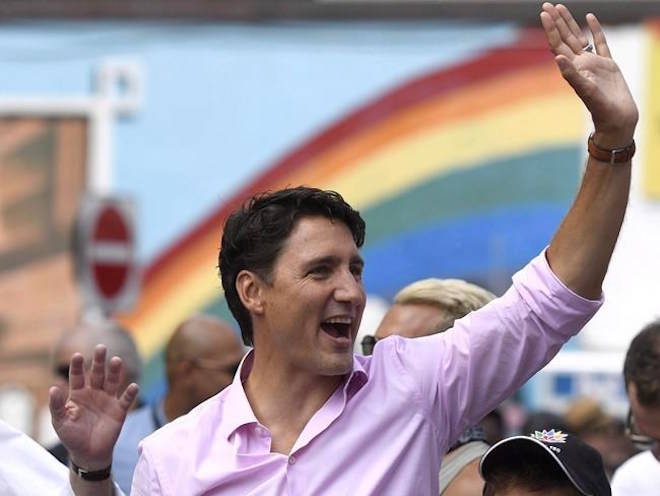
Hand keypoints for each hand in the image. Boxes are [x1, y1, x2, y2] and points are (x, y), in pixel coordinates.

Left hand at [49, 344, 138, 470]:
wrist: (88, 454)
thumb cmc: (72, 436)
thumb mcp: (60, 421)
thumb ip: (57, 405)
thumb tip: (53, 388)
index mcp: (78, 394)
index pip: (78, 376)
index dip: (78, 366)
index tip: (77, 355)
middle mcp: (95, 393)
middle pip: (97, 374)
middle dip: (99, 361)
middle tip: (101, 348)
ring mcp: (108, 400)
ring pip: (112, 382)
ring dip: (115, 371)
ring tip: (116, 360)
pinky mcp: (120, 410)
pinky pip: (126, 399)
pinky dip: (130, 393)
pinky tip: (133, 386)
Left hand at [540, 3, 637, 147]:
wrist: (617, 120)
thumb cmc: (600, 109)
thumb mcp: (585, 91)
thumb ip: (571, 75)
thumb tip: (557, 58)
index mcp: (572, 68)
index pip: (557, 44)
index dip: (550, 29)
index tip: (544, 13)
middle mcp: (580, 64)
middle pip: (564, 38)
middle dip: (555, 22)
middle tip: (546, 5)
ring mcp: (594, 63)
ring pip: (579, 38)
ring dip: (570, 23)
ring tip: (561, 8)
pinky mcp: (609, 65)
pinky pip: (600, 42)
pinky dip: (595, 30)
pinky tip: (590, 18)